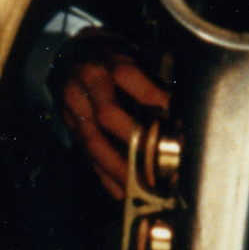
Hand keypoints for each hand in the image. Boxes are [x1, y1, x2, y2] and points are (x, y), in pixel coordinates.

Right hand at [55, 34, 169, 199]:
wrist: (74, 56)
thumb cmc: (115, 62)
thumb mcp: (132, 60)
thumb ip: (151, 83)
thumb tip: (179, 114)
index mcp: (108, 62)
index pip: (128, 76)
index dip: (151, 96)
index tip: (173, 116)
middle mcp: (87, 83)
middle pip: (107, 114)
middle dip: (134, 140)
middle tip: (158, 160)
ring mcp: (74, 107)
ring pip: (93, 142)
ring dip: (118, 168)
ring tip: (140, 188)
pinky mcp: (69, 126)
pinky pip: (86, 156)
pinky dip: (105, 177)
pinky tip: (121, 192)